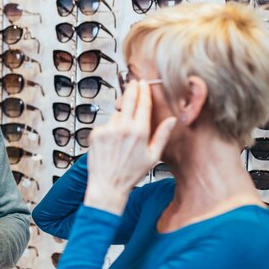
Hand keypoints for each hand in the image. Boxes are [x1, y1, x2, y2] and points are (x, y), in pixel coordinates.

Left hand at [84, 80, 175, 213]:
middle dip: (131, 89)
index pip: (143, 104)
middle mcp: (123, 128)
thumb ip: (162, 135)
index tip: (143, 83)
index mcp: (139, 132)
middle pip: (128, 100)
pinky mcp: (95, 134)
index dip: (143, 91)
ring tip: (122, 135)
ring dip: (120, 117)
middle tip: (134, 82)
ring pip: (116, 115)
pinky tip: (112, 143)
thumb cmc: (131, 174)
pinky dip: (109, 129)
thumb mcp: (153, 156)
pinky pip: (105, 125)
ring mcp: (107, 130)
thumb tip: (173, 120)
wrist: (108, 186)